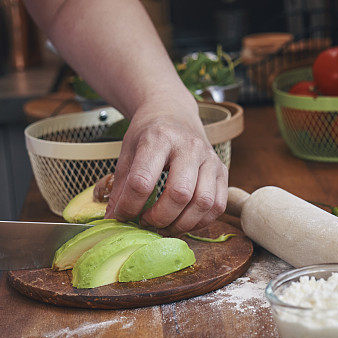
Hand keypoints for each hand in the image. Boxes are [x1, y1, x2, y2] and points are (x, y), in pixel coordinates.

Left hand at [105, 103, 227, 234]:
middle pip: (180, 194)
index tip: (121, 215)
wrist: (175, 112)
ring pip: (204, 202)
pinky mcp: (222, 170)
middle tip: (146, 222)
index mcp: (159, 138)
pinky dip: (201, 221)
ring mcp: (210, 158)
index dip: (129, 206)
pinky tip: (183, 220)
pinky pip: (218, 205)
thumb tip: (114, 218)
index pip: (142, 181)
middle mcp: (190, 147)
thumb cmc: (150, 133)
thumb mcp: (128, 151)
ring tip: (164, 226)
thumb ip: (121, 185)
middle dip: (159, 217)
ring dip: (182, 223)